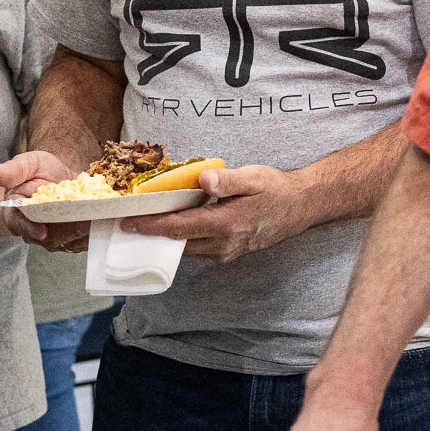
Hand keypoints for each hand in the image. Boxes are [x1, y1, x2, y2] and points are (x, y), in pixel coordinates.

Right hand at [0, 152, 89, 252]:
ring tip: (94, 223)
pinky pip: (80, 241)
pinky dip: (91, 235)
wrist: (60, 174)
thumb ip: (13, 170)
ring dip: (81, 235)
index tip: (41, 231)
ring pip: (66, 242)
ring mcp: (53, 235)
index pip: (18, 224)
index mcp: (15, 212)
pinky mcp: (70, 237)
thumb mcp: (27, 164)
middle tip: (81, 225)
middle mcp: (32, 228)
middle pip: (47, 237)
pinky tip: (101, 225)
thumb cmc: (39, 169)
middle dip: (64, 232)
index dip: (29, 229)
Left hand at [125, 164, 309, 263]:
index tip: (129, 222)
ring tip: (147, 224)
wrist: (301, 206)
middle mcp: (224, 244)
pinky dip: (184, 240)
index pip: (179, 228)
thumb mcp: (253, 177)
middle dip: (153, 235)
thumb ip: (227, 180)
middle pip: (179, 243)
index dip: (152, 226)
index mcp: (226, 224)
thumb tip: (203, 179)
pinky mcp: (231, 252)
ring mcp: (228, 252)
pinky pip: (200, 249)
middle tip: (129, 224)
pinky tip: (177, 226)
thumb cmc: (276, 188)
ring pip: (188, 249)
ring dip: (168, 239)